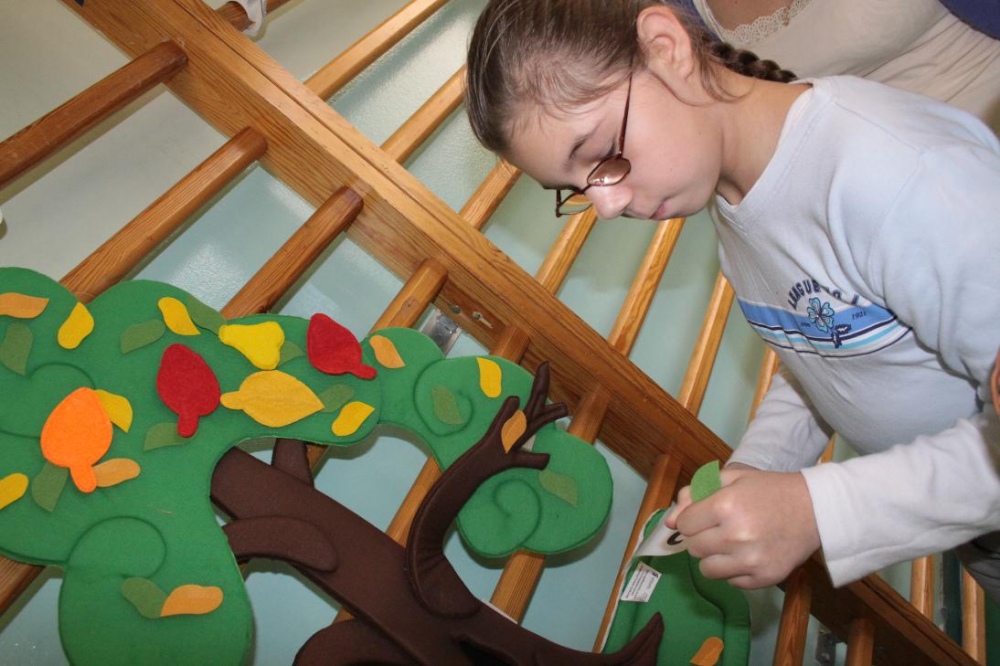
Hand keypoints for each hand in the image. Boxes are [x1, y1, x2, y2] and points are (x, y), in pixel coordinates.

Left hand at [664, 466, 819, 588]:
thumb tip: (669, 520)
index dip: (691, 519)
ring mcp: (750, 561)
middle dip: (700, 537)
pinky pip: (730, 582)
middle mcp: (735, 536)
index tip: (704, 515)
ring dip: (713, 557)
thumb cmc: (770, 490)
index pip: (685, 524)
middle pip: (693, 547)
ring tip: (730, 543)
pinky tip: (747, 554)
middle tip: (719, 528)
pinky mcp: (763, 579)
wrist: (816, 510)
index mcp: (725, 506)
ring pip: (706, 569)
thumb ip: (695, 493)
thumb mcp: (731, 479)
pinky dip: (733, 571)